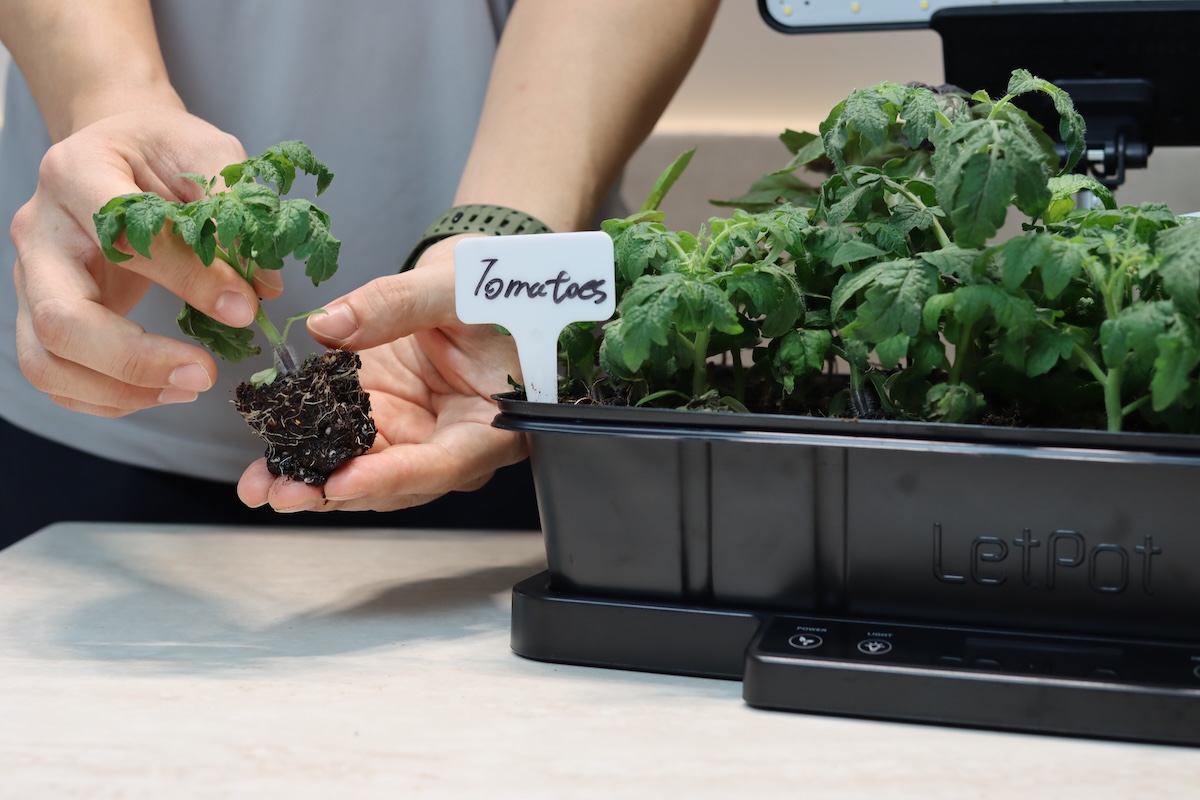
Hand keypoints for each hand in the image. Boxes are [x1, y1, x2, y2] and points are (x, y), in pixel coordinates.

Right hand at [10, 107, 270, 415]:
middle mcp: (39, 230)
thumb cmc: (164, 149)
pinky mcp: (38, 311)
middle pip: (62, 318)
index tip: (244, 308)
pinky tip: (164, 390)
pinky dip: (107, 398)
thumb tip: (261, 287)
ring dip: (120, 391)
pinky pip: (54, 375)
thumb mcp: (206, 151)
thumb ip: (233, 209)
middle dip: (137, 360)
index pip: (122, 239)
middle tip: (206, 375)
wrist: (119, 147)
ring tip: (190, 387)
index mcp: (77, 173)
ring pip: (46, 359)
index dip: (188, 279)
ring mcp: (30, 276)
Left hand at [236, 237, 528, 512]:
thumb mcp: (454, 288)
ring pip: (361, 474)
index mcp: (490, 425)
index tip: (340, 482)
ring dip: (310, 483)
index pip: (442, 464)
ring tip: (262, 486)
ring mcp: (412, 436)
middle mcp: (450, 443)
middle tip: (285, 494)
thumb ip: (396, 304)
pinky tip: (265, 463)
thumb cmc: (494, 292)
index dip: (390, 477)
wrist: (482, 288)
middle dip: (335, 492)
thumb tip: (328, 326)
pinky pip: (339, 446)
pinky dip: (302, 455)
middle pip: (395, 483)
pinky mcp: (379, 422)